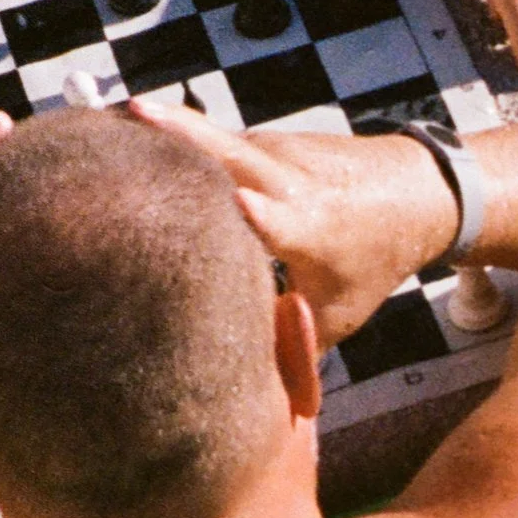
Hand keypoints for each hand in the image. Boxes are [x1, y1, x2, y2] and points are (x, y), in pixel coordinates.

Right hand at [128, 100, 452, 342]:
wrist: (416, 190)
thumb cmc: (373, 260)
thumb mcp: (340, 313)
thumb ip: (292, 345)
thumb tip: (252, 403)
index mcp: (309, 228)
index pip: (276, 216)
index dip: (256, 211)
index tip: (236, 201)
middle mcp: (287, 180)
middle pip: (229, 151)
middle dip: (180, 130)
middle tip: (124, 114)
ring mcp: (273, 149)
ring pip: (209, 139)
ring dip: (160, 129)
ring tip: (100, 124)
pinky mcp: (262, 137)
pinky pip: (211, 140)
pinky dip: (172, 138)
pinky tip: (127, 131)